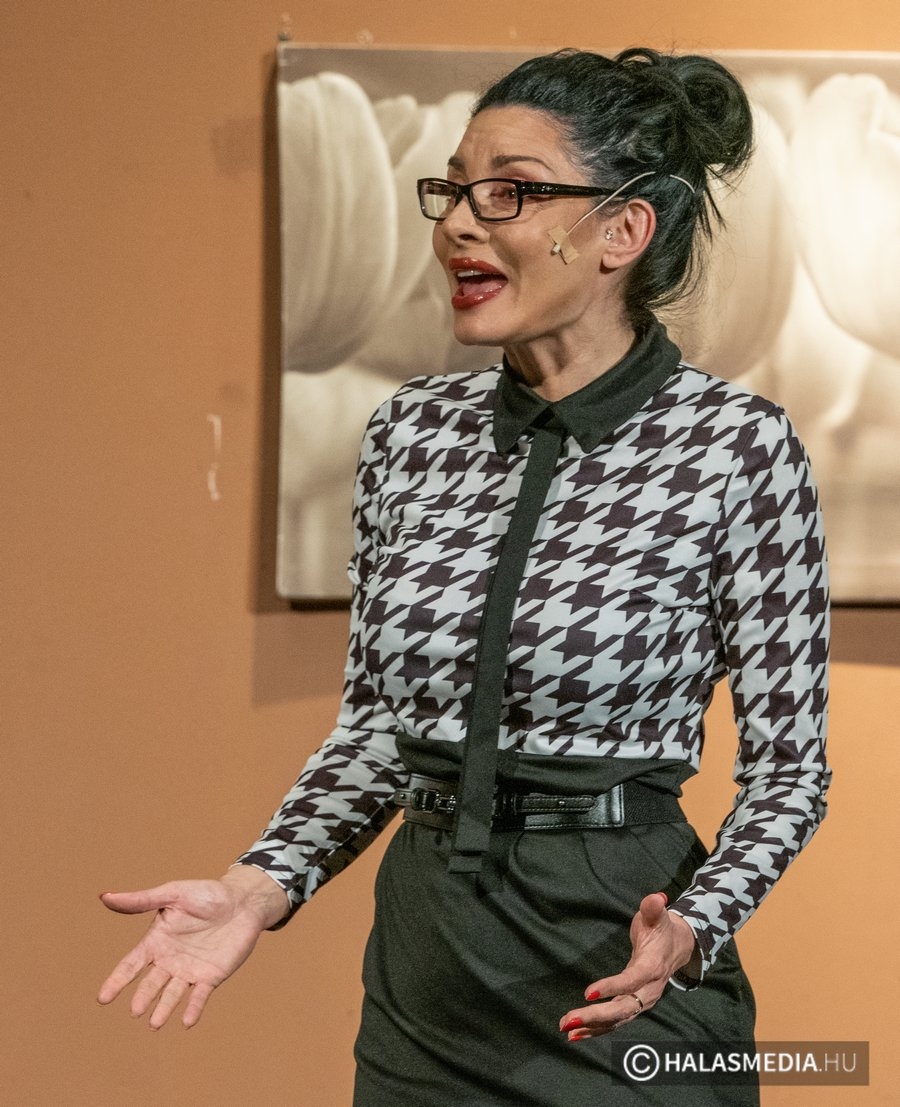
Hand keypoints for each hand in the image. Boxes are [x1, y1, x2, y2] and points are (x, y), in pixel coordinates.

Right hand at [97, 867, 288, 1028]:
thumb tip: (105, 896)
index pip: (131, 965)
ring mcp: (189, 971)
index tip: (103, 998)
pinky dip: (193, 1009)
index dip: (117, 981)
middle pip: (150, 984)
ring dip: (164, 1009)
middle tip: (136, 1010)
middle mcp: (169, 961)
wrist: (243, 901)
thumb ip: (141, 900)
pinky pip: (199, 997)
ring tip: (155, 1023)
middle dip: (143, 997)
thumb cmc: (206, 894)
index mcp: (156, 941)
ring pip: (172, 995)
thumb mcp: (173, 893)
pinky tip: (187, 1021)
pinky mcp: (211, 977)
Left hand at [558, 892, 696, 1039]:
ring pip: (617, 1019)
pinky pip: (615, 1022)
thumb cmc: (661, 928)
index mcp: (653, 967)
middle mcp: (648, 990)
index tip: (588, 992)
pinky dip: (596, 1030)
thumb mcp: (658, 915)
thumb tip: (656, 898)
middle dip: (596, 1015)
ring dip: (592, 1025)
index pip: (632, 981)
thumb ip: (653, 908)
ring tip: (567, 1028)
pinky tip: (576, 1035)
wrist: (677, 947)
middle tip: (570, 1019)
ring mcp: (642, 1001)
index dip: (612, 987)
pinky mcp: (634, 1006)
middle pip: (623, 1008)